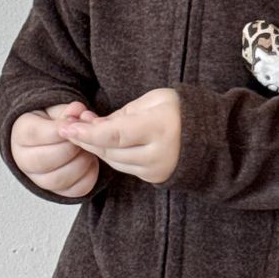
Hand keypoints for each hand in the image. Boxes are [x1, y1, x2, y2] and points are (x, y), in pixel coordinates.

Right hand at [10, 100, 100, 197]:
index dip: (57, 130)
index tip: (73, 126)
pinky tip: (89, 161)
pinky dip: (89, 175)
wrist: (52, 140)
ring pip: (59, 179)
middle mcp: (23, 161)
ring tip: (87, 150)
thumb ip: (68, 112)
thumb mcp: (58, 111)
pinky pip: (76, 189)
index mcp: (21, 135)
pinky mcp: (58, 191)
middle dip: (70, 149)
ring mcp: (38, 179)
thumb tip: (78, 110)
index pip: (34, 135)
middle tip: (82, 139)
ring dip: (80, 163)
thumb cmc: (54, 124)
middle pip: (43, 160)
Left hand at [60, 88, 180, 185]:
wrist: (211, 136)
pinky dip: (109, 154)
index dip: (87, 133)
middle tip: (67, 126)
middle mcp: (157, 153)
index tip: (67, 127)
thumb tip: (95, 125)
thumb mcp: (153, 100)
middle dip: (85, 139)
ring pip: (112, 160)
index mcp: (159, 128)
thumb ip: (122, 113)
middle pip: (109, 150)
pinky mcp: (153, 177)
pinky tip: (101, 141)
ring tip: (82, 129)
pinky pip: (123, 166)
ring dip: (94, 146)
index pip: (114, 135)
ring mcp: (155, 168)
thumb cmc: (180, 110)